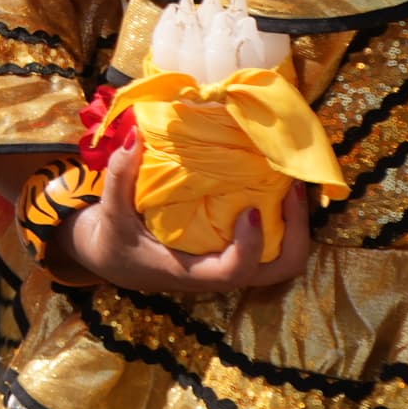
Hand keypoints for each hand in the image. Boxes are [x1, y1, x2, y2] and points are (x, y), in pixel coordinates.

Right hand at [61, 143, 315, 295]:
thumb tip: (134, 135)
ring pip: (284, 260)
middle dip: (296, 232)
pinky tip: (273, 185)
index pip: (234, 271)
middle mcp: (220, 273)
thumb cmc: (116, 241)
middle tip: (291, 189)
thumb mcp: (111, 212)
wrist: (115, 260)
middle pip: (279, 270)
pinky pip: (275, 244)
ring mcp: (232, 263)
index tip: (250, 208)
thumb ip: (120, 176)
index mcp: (193, 272)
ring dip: (296, 225)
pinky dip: (284, 219)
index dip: (251, 244)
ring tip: (290, 184)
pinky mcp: (234, 252)